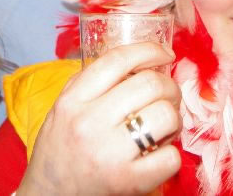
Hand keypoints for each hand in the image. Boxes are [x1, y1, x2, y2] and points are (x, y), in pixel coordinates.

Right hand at [17, 42, 180, 194]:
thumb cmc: (59, 149)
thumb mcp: (63, 108)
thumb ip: (91, 82)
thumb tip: (137, 59)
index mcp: (73, 101)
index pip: (118, 60)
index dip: (149, 50)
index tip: (164, 54)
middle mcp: (89, 123)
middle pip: (150, 84)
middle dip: (169, 86)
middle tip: (168, 96)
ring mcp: (110, 154)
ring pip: (166, 116)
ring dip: (173, 118)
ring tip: (164, 126)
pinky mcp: (128, 181)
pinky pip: (170, 157)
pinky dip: (171, 154)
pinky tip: (158, 154)